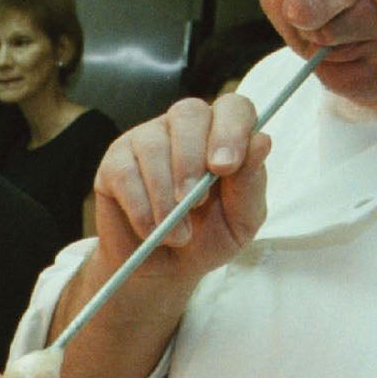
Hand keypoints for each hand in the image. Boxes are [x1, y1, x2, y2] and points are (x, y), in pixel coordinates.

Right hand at [88, 93, 274, 295]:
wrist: (163, 271)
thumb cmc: (207, 239)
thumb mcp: (240, 221)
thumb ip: (250, 184)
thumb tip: (261, 141)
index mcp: (222, 134)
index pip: (232, 107)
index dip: (230, 130)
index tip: (224, 168)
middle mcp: (184, 128)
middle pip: (188, 113)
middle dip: (192, 159)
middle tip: (196, 202)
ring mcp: (146, 140)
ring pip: (154, 146)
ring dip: (166, 196)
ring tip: (177, 234)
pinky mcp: (115, 163)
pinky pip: (126, 174)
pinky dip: (142, 209)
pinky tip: (152, 231)